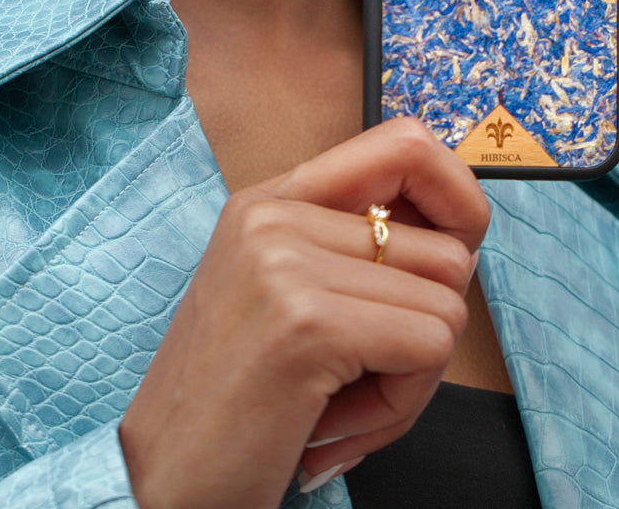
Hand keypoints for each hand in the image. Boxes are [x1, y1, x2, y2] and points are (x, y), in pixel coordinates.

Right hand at [118, 117, 486, 508]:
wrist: (156, 488)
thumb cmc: (236, 405)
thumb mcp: (287, 298)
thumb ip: (356, 252)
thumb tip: (461, 239)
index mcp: (271, 201)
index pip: (406, 143)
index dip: (457, 193)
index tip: (458, 250)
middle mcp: (274, 216)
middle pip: (446, 248)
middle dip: (426, 330)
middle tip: (364, 375)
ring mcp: (286, 262)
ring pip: (447, 302)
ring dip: (412, 376)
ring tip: (341, 402)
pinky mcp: (308, 321)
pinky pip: (429, 347)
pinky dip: (401, 404)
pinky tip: (333, 424)